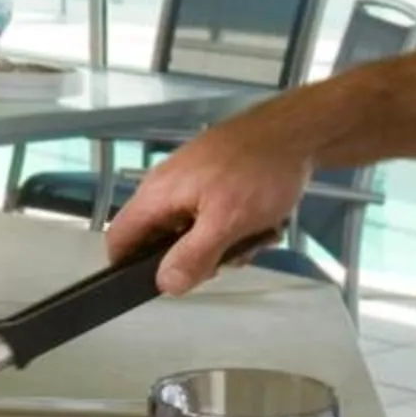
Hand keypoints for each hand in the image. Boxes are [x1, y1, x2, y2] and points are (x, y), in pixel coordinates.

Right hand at [106, 106, 319, 296]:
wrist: (297, 132)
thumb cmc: (260, 171)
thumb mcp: (227, 222)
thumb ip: (193, 256)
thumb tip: (165, 284)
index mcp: (157, 194)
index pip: (118, 239)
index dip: (129, 269)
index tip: (162, 285)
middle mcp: (166, 188)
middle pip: (157, 240)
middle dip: (190, 259)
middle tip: (223, 259)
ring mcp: (190, 183)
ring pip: (189, 231)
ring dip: (219, 245)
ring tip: (250, 239)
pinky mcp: (213, 182)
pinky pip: (211, 217)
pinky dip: (232, 228)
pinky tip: (259, 226)